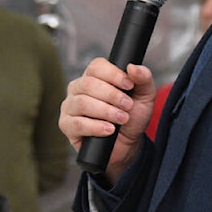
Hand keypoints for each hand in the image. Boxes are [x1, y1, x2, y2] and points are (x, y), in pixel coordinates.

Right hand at [59, 58, 154, 182]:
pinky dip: (95, 127)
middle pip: (88, 84)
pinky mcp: (66, 125)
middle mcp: (78, 88)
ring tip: (122, 119)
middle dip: (112, 95)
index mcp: (94, 76)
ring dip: (106, 111)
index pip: (96, 66)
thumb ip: (143, 79)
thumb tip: (133, 67)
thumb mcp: (144, 96)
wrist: (127, 145)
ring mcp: (70, 106)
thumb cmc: (132, 117)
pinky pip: (77, 124)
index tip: (129, 85)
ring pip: (82, 103)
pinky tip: (109, 130)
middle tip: (128, 106)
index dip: (113, 74)